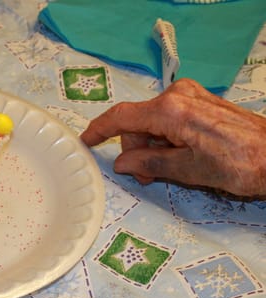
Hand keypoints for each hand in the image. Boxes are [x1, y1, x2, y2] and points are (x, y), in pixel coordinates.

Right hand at [80, 78, 265, 196]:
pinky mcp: (199, 101)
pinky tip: (177, 155)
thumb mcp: (187, 170)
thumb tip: (122, 163)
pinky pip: (168, 118)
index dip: (99, 129)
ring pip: (152, 122)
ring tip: (166, 170)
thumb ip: (149, 163)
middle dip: (136, 150)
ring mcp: (189, 95)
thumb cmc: (238, 164)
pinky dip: (165, 138)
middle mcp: (177, 96)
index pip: (122, 117)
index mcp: (170, 111)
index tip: (85, 140)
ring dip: (151, 147)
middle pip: (137, 123)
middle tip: (147, 177)